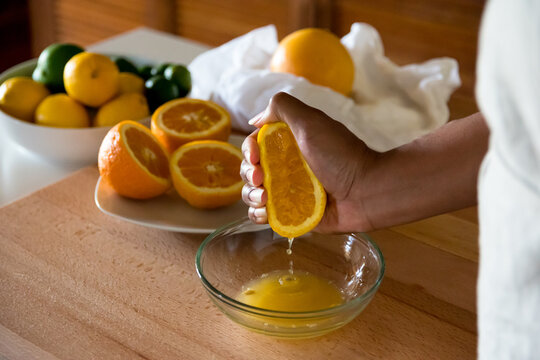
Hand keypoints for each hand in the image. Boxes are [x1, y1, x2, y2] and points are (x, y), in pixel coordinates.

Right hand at [240, 92, 377, 232]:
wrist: (366, 192)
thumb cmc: (340, 155)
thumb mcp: (310, 121)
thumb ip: (282, 108)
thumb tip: (255, 119)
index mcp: (289, 144)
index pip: (255, 145)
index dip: (249, 150)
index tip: (256, 157)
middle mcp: (286, 166)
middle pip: (251, 169)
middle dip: (248, 174)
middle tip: (261, 179)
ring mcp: (289, 191)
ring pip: (253, 193)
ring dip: (250, 196)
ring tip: (264, 199)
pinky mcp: (292, 213)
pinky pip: (265, 215)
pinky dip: (257, 215)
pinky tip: (264, 214)